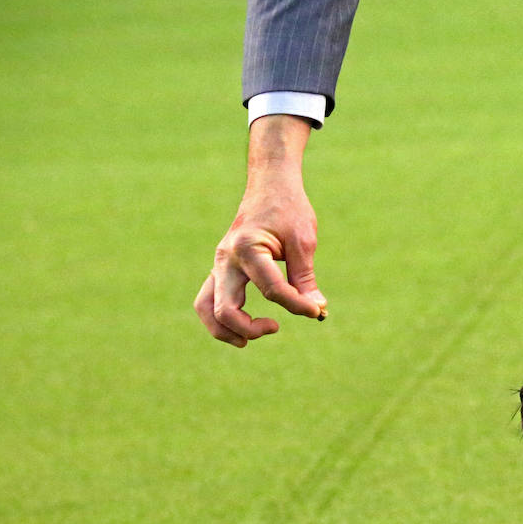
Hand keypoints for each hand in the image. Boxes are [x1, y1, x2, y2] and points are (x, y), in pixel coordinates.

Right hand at [194, 115, 326, 347]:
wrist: (270, 184)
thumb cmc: (289, 209)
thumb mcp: (304, 242)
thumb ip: (305, 278)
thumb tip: (317, 309)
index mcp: (249, 248)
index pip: (273, 290)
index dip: (298, 305)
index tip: (316, 309)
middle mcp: (227, 258)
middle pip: (226, 309)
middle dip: (250, 328)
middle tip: (276, 327)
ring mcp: (219, 263)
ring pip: (206, 307)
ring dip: (224, 330)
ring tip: (248, 339)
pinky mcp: (219, 267)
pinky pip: (208, 299)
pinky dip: (219, 317)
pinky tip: (243, 326)